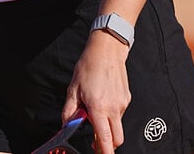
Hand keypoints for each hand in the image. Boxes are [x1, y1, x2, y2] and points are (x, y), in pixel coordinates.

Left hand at [62, 31, 130, 153]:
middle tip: (95, 144)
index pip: (105, 138)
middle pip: (117, 139)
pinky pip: (119, 113)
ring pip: (117, 126)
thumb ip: (70, 111)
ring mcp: (122, 104)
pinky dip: (111, 115)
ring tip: (95, 112)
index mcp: (99, 107)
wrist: (107, 49)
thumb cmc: (90, 66)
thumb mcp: (73, 89)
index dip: (104, 152)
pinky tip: (102, 101)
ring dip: (107, 127)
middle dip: (107, 145)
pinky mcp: (126, 99)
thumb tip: (67, 125)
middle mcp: (114, 108)